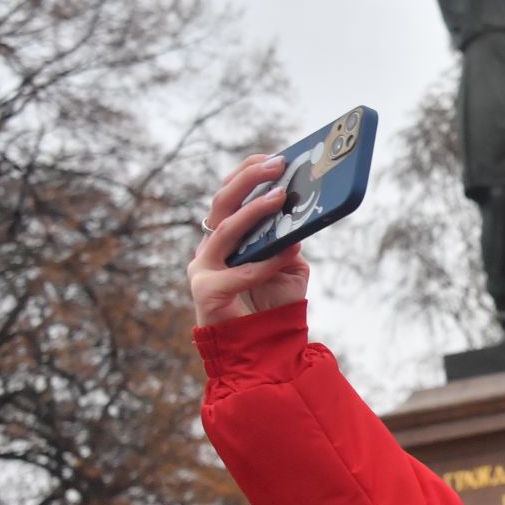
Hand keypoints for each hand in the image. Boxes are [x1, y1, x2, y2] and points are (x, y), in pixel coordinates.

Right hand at [187, 154, 311, 327]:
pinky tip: (287, 252)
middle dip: (248, 179)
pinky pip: (239, 271)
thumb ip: (290, 242)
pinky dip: (264, 262)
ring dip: (253, 211)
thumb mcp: (289, 266)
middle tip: (277, 165)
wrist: (261, 348)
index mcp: (228, 238)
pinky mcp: (206, 292)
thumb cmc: (272, 304)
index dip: (247, 173)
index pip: (230, 196)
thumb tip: (301, 217)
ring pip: (224, 230)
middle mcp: (211, 248)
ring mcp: (203, 268)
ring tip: (280, 196)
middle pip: (221, 203)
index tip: (274, 157)